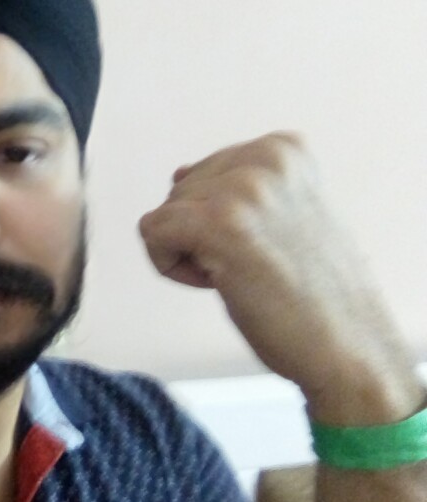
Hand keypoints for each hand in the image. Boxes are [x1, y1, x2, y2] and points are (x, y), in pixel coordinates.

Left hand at [137, 132, 413, 416]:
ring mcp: (243, 187)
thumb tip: (178, 173)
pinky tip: (222, 283)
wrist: (349, 353)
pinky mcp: (218, 222)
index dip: (223, 222)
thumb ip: (233, 189)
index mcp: (283, 149)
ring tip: (249, 275)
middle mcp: (265, 157)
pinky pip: (151, 234)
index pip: (206, 174)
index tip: (269, 246)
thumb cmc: (312, 295)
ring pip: (164, 216)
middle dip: (202, 237)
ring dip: (193, 255)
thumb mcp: (281, 219)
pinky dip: (171, 268)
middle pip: (180, 193)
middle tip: (260, 267)